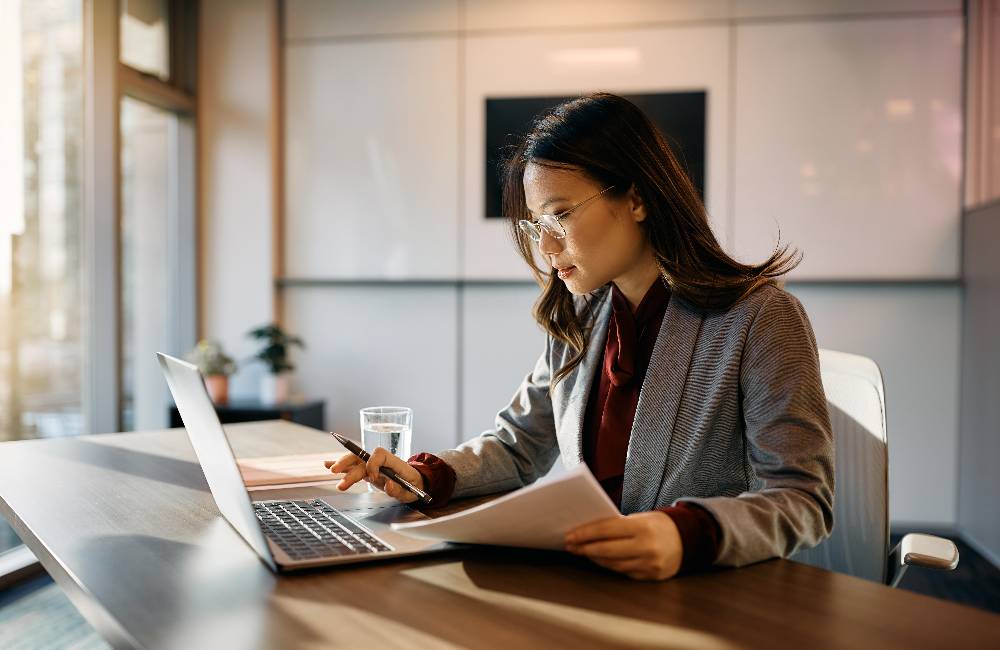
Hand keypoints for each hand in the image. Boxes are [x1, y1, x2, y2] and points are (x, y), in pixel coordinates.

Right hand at [324, 442, 424, 503]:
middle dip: (349, 464)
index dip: (373, 464)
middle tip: (338, 474)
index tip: (373, 478)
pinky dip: (341, 466)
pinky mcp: (367, 472)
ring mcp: (373, 466)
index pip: (379, 454)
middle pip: (362, 457)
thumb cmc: (414, 486)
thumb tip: (388, 485)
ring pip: (355, 461)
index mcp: (393, 462)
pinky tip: (327, 465)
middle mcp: (381, 462)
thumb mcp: (411, 492)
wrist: (415, 483)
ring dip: (342, 464)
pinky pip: (353, 467)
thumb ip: (399, 490)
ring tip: (330, 469)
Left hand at [564, 512, 682, 580]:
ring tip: (582, 551)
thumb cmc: (658, 525)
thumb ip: (618, 525)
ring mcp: (650, 564)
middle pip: (606, 550)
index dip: (585, 533)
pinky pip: (623, 572)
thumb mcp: (641, 517)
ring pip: (613, 564)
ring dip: (594, 558)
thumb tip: (588, 531)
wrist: (688, 540)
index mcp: (643, 527)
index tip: (570, 535)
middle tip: (571, 545)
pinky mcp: (651, 576)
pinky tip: (600, 560)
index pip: (606, 530)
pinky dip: (609, 566)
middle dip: (585, 548)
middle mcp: (647, 547)